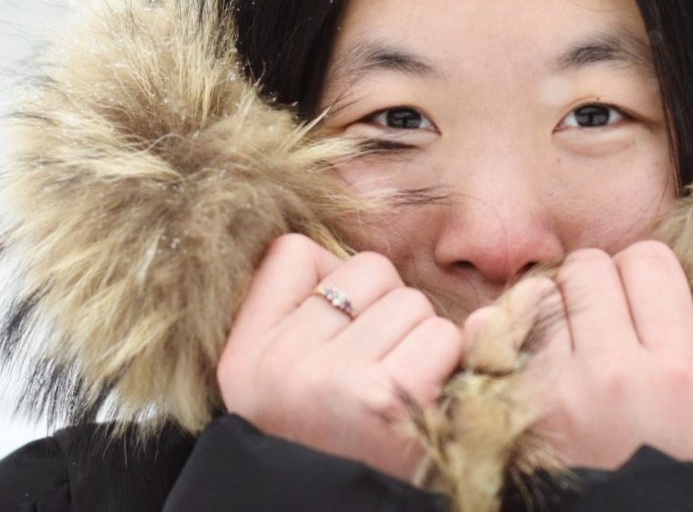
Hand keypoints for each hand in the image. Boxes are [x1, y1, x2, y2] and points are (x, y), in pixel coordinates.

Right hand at [217, 233, 462, 480]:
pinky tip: (423, 397)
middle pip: (369, 269)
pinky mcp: (389, 399)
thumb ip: (300, 308)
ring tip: (398, 385)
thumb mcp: (276, 380)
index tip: (337, 326)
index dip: (331, 276)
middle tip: (377, 364)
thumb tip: (357, 255)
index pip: (292, 252)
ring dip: (419, 336)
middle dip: (386, 308)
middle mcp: (282, 363)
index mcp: (246, 352)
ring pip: (412, 300)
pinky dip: (446, 361)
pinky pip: (442, 335)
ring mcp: (335, 380)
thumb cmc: (328, 441)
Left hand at [467, 241, 692, 469]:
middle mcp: (615, 374)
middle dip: (588, 288)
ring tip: (555, 349)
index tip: (631, 302)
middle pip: (589, 265)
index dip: (636, 275)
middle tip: (590, 327)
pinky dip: (499, 336)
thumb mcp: (691, 415)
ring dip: (545, 309)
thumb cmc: (654, 478)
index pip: (649, 261)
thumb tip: (623, 274)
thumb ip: (665, 341)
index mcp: (676, 374)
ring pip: (539, 289)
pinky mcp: (501, 408)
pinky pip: (489, 325)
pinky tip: (518, 365)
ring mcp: (553, 391)